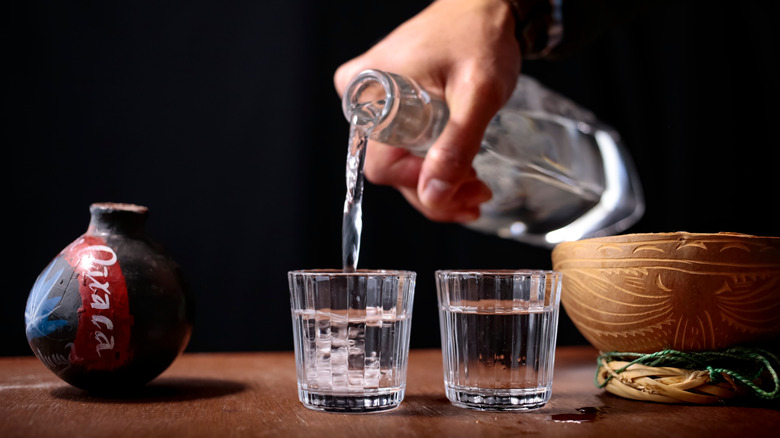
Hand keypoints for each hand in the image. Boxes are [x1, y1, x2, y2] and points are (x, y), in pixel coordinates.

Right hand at [334, 0, 521, 222]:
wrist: (485, 8)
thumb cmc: (480, 37)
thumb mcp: (478, 93)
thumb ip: (456, 144)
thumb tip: (433, 195)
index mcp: (373, 90)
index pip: (382, 166)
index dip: (421, 185)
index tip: (463, 188)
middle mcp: (362, 96)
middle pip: (389, 168)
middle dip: (434, 189)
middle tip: (477, 193)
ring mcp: (372, 99)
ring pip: (396, 160)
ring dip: (434, 179)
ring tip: (475, 185)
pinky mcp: (384, 100)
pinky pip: (398, 142)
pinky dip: (428, 161)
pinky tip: (459, 169)